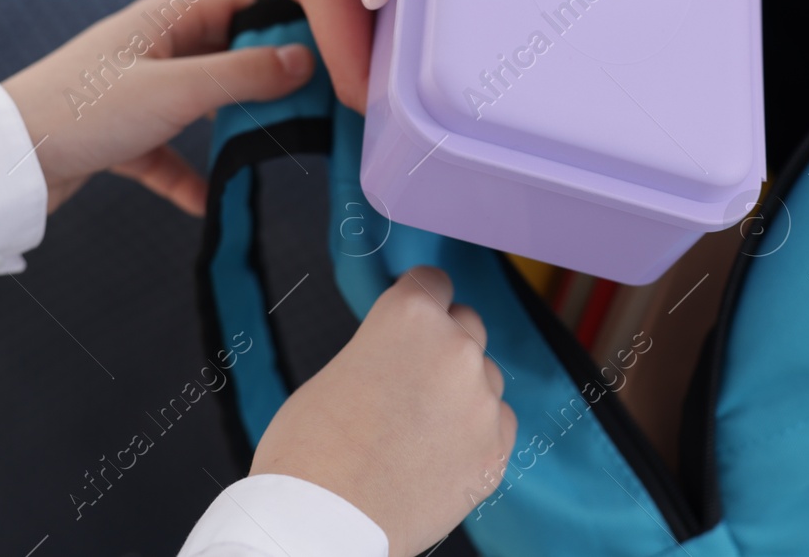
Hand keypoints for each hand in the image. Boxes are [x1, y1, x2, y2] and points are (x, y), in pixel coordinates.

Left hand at [1, 0, 313, 212]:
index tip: (319, 56)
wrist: (3, 160)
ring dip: (228, 129)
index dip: (278, 26)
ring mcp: (134, 91)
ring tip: (268, 150)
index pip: (236, 6)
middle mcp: (150, 48)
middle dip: (262, 83)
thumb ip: (245, 75)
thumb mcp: (178, 90)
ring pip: (199, 105)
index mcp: (163, 19)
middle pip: (223, 56)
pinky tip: (209, 200)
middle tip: (305, 109)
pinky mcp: (118, 133)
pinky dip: (189, 174)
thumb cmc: (80, 111)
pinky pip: (167, 151)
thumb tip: (304, 60)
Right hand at [250, 266, 516, 556]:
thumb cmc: (311, 450)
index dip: (420, 302)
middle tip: (413, 380)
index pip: (434, 282)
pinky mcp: (496, 448)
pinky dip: (475, 433)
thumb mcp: (340, 368)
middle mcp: (456, 347)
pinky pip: (497, 422)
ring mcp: (482, 399)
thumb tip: (402, 357)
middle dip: (443, 344)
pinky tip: (438, 454)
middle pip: (466, 324)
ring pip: (484, 376)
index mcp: (410, 315)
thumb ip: (384, 348)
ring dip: (461, 391)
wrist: (322, 525)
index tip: (414, 321)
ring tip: (418, 429)